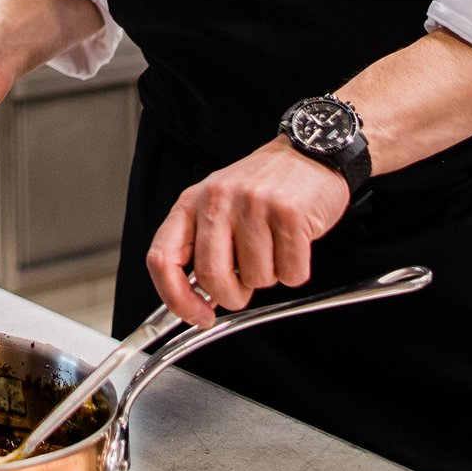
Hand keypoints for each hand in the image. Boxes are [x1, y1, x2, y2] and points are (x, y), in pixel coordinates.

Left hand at [147, 138, 349, 325]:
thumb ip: (200, 248)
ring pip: (256, 280)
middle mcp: (218, 199)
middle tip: (244, 285)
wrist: (309, 154)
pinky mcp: (290, 213)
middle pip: (211, 277)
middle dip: (232, 295)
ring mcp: (254, 204)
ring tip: (273, 246)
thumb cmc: (261, 188)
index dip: (175, 299)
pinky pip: (290, 273)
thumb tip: (193, 304)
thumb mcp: (217, 207)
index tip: (197, 316)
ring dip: (268, 276)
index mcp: (191, 202)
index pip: (162, 258)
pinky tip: (293, 243)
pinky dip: (294, 271)